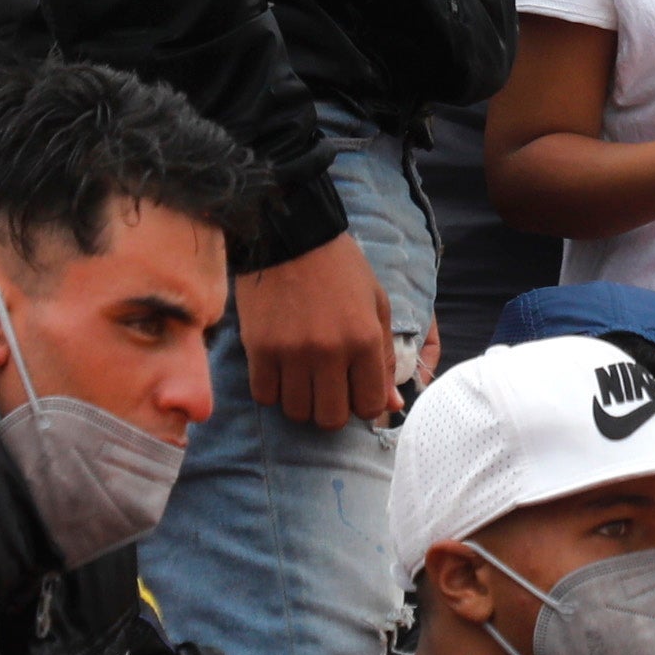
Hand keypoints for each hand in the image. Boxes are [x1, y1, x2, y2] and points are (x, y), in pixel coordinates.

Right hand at [237, 231, 398, 429]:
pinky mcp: (260, 349)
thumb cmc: (341, 269)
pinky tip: (279, 369)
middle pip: (331, 418)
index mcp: (365, 340)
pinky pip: (265, 396)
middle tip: (327, 389)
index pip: (370, 406)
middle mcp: (330, 352)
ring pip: (296, 412)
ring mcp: (292, 353)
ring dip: (301, 401)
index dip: (364, 406)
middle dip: (332, 410)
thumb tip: (394, 405)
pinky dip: (273, 390)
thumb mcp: (377, 305)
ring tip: (302, 377)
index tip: (355, 392)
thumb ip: (385, 359)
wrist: (290, 235)